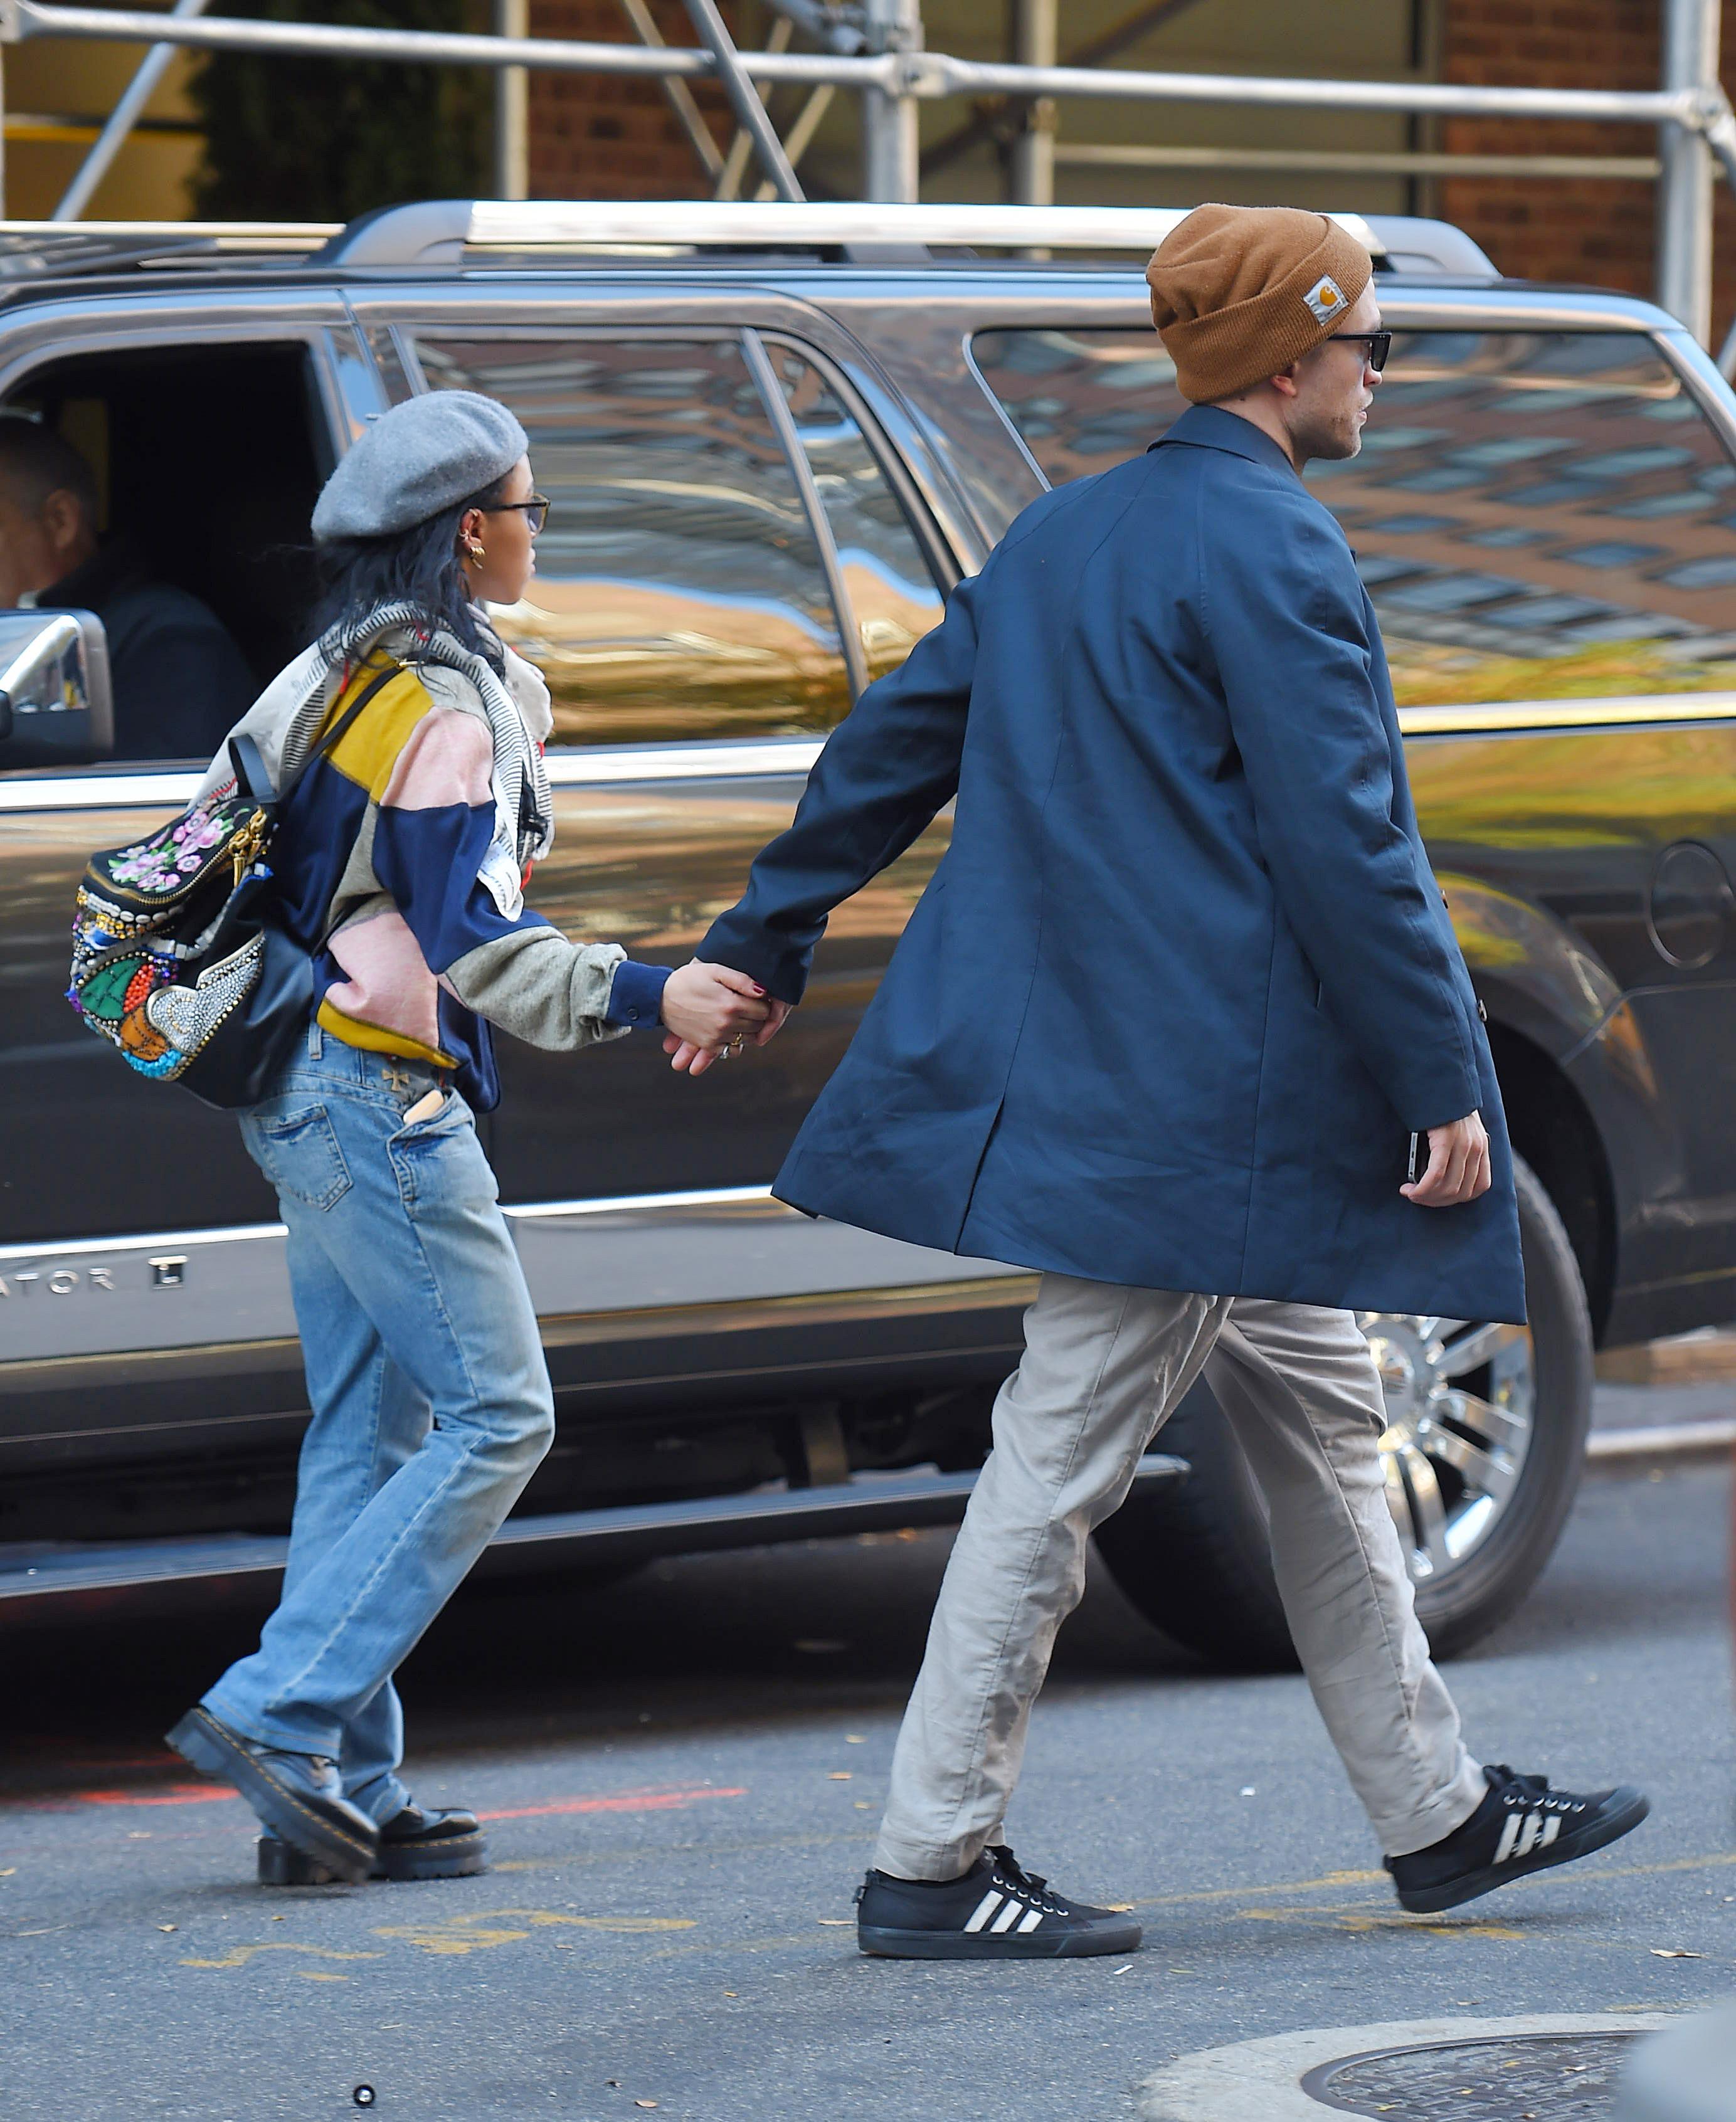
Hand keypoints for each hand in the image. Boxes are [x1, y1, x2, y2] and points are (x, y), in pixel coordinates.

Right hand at [658, 960, 775, 1075]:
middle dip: (758, 1016)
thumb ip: (742, 980)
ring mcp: (717, 1037)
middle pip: (758, 1025)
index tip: (756, 997)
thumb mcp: (715, 971)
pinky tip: (729, 1028)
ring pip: (748, 1039)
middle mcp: (726, 1024)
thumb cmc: (688, 979)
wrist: (660, 997)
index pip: (764, 1010)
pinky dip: (735, 1041)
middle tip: (749, 1006)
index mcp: (731, 1004)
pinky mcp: (708, 1045)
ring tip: (739, 1016)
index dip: (763, 1002)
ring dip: (748, 1029)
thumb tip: (763, 992)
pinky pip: (732, 1049)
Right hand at [1401, 1112, 1491, 1206]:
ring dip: (1426, 1197)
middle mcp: (1476, 1147)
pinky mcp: (1445, 1141)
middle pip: (1461, 1192)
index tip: (1439, 1198)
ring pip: (1448, 1188)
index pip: (1479, 1187)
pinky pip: (1435, 1176)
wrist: (1439, 1080)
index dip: (1458, 1199)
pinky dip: (1421, 1189)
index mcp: (1482, 1146)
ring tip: (1411, 1193)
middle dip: (1437, 1202)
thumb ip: (1458, 1150)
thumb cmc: (1442, 1106)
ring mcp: (1463, 1145)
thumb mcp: (1458, 1129)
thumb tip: (1439, 1177)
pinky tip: (1409, 1189)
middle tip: (1418, 1198)